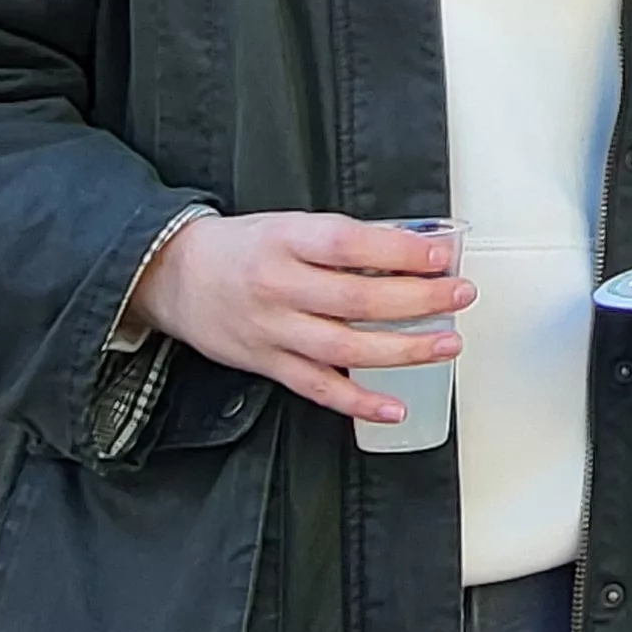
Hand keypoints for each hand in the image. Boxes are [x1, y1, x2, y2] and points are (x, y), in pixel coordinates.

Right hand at [126, 212, 470, 426]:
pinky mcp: (267, 364)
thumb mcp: (287, 224)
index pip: (350, 244)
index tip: (441, 255)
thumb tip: (410, 251)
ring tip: (447, 344)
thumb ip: (340, 241)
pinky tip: (394, 406)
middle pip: (357, 299)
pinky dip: (358, 401)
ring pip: (345, 347)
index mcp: (285, 240)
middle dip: (418, 300)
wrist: (171, 276)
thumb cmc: (240, 247)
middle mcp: (279, 286)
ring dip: (403, 349)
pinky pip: (318, 388)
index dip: (399, 252)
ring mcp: (273, 330)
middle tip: (459, 296)